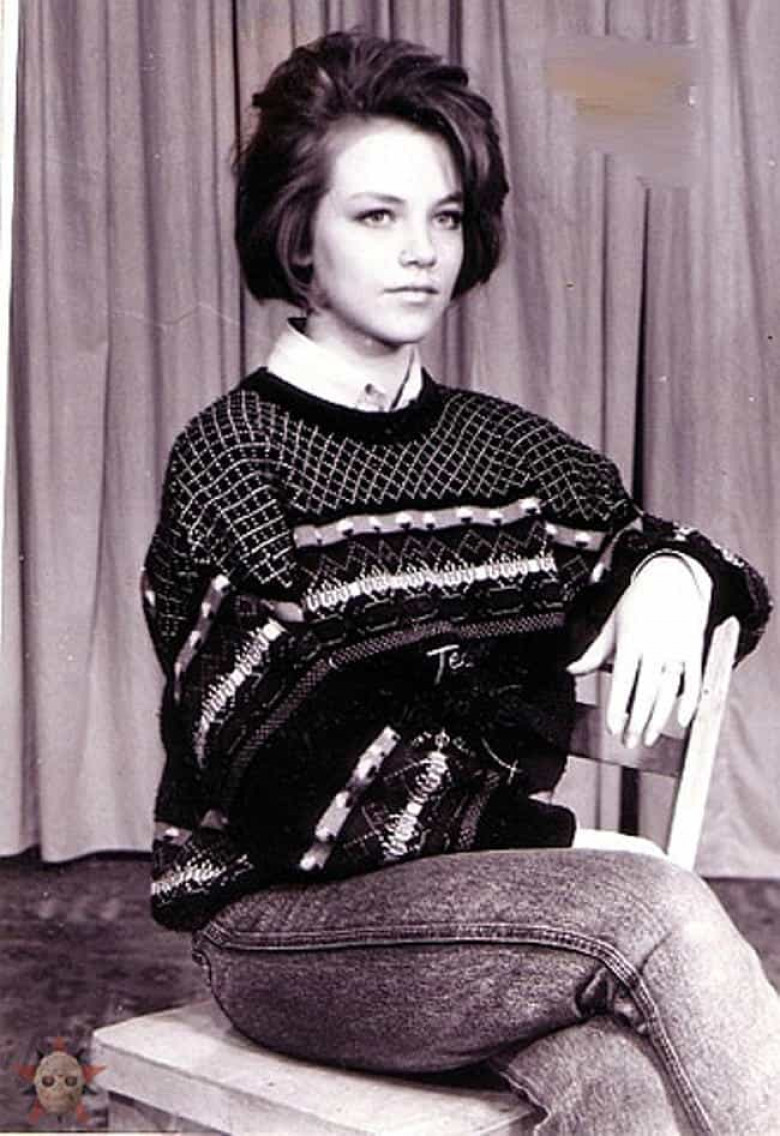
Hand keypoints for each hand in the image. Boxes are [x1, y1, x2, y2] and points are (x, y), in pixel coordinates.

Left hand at [567, 555, 710, 747]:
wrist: (673, 576)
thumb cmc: (637, 602)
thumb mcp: (612, 624)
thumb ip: (593, 652)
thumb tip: (570, 670)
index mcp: (631, 642)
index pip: (623, 681)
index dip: (618, 707)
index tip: (613, 728)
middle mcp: (654, 647)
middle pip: (646, 692)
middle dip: (637, 721)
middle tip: (629, 743)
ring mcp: (676, 649)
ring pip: (668, 691)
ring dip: (659, 718)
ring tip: (647, 738)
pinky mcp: (694, 650)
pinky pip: (694, 680)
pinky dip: (690, 702)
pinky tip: (681, 720)